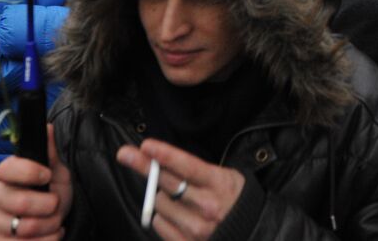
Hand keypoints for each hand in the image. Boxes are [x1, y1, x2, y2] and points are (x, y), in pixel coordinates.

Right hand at [0, 126, 72, 239]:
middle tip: (56, 205)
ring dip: (50, 228)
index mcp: (5, 177)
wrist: (49, 227)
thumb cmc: (50, 196)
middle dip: (50, 206)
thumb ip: (49, 153)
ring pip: (25, 229)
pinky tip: (47, 237)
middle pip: (20, 202)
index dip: (29, 172)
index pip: (6, 169)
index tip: (47, 176)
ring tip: (53, 223)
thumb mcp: (56, 174)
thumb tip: (47, 127)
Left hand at [116, 139, 245, 239]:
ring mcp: (196, 228)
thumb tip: (161, 160)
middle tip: (127, 154)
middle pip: (167, 182)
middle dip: (145, 165)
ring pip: (160, 202)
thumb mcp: (225, 176)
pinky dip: (162, 217)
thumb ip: (197, 170)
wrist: (250, 231)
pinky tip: (177, 216)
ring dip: (162, 197)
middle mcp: (207, 206)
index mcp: (219, 184)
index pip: (188, 166)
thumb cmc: (232, 199)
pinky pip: (159, 224)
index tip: (146, 146)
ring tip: (180, 200)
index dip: (166, 155)